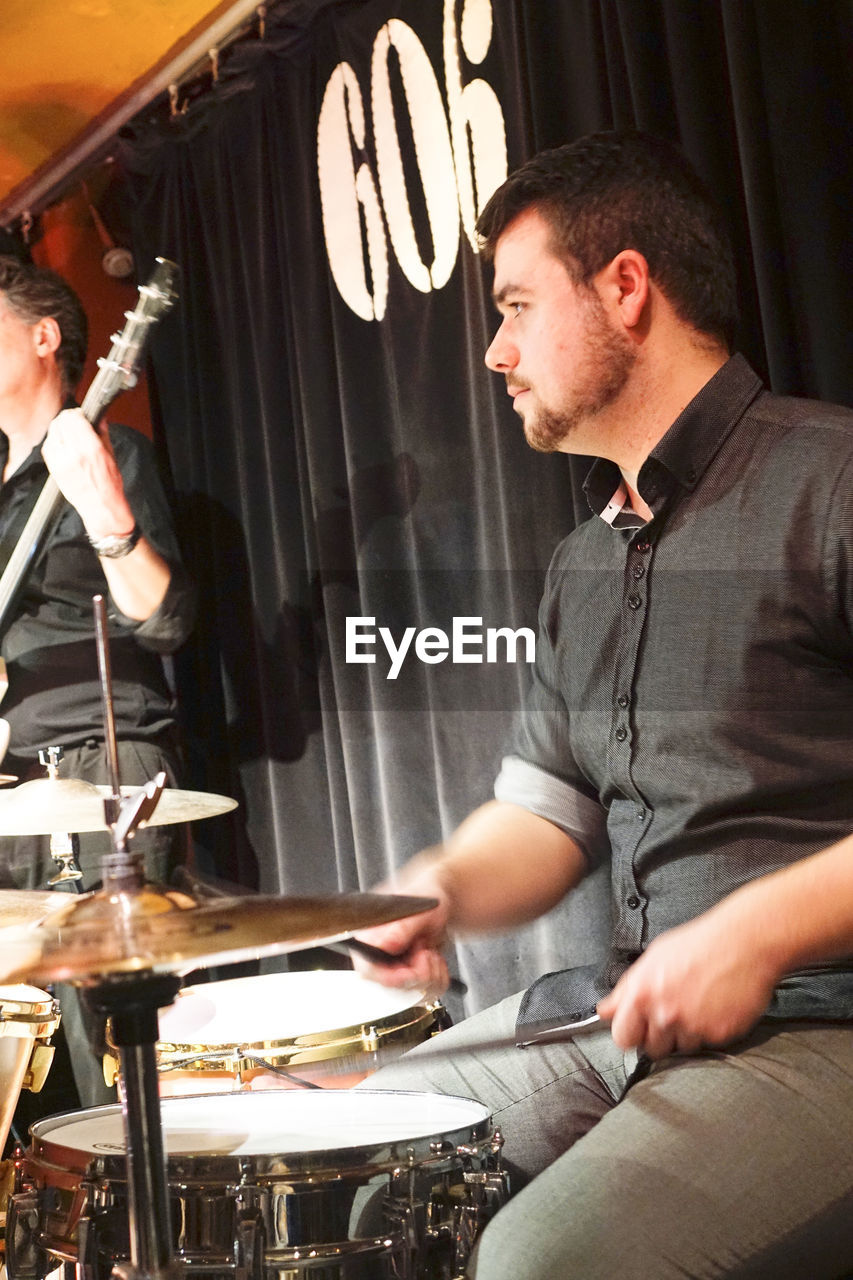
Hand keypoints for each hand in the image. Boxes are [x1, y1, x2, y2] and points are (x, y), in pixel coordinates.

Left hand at [41, 408, 134, 537]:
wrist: (101, 507)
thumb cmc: (109, 485)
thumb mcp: (111, 454)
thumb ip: (102, 432)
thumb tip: (98, 417)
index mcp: (91, 449)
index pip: (74, 418)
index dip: (77, 414)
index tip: (81, 416)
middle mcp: (73, 454)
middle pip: (60, 423)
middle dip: (67, 420)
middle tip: (74, 423)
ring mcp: (60, 462)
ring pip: (51, 433)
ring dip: (59, 430)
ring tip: (68, 435)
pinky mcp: (53, 469)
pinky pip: (47, 447)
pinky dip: (53, 442)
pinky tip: (62, 446)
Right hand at [353, 849, 451, 996]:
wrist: (444, 902)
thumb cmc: (427, 899)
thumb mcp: (418, 909)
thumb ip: (401, 926)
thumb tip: (385, 944)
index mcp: (371, 935)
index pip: (367, 969)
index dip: (389, 977)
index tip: (410, 972)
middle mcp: (379, 954)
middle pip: (392, 986)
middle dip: (417, 973)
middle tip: (425, 951)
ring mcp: (395, 967)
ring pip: (412, 992)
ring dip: (430, 974)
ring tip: (430, 950)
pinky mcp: (410, 976)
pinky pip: (427, 992)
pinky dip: (438, 978)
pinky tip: (435, 958)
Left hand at [597, 907, 779, 1057]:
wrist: (744, 942)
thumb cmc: (699, 943)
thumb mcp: (653, 957)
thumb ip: (625, 989)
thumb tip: (604, 1011)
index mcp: (643, 993)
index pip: (622, 1037)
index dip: (630, 1034)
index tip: (637, 1029)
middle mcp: (665, 1013)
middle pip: (651, 1049)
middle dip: (658, 1036)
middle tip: (672, 1014)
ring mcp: (693, 1026)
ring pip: (681, 1048)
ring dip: (686, 1034)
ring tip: (697, 1006)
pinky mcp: (719, 1034)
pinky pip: (708, 1044)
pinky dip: (710, 1031)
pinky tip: (714, 1008)